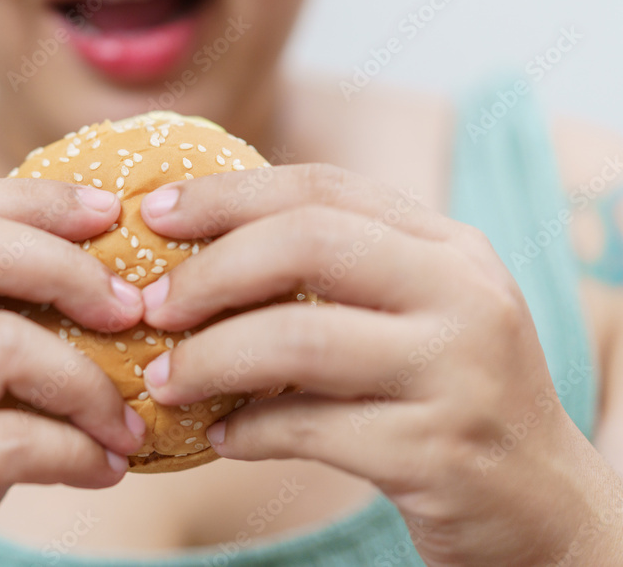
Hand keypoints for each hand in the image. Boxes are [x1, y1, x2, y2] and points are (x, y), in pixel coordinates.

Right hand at [0, 179, 147, 566]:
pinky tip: (104, 470)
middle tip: (131, 309)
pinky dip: (75, 451)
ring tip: (128, 424)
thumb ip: (5, 345)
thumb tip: (117, 303)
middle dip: (65, 265)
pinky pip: (8, 440)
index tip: (110, 213)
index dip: (35, 200)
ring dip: (88, 383)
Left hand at [136, 163, 622, 565]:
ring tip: (165, 380)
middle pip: (309, 243)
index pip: (323, 188)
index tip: (155, 212)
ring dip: (211, 358)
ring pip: (301, 339)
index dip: (227, 194)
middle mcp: (462, 294)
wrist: (540, 501)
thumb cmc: (448, 394)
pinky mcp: (439, 452)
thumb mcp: (416, 313)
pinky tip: (222, 435)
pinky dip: (249, 430)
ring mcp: (456, 372)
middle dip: (210, 271)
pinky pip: (312, 429)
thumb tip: (202, 253)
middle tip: (151, 305)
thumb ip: (339, 274)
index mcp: (447, 247)